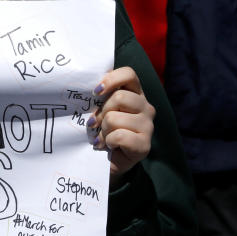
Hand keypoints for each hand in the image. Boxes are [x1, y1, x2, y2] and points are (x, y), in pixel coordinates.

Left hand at [88, 66, 154, 182]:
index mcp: (135, 93)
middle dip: (102, 112)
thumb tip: (89, 87)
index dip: (111, 79)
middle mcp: (146, 107)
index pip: (129, 74)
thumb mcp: (100, 109)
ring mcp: (148, 126)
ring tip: (104, 136)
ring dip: (103, 129)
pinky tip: (110, 145)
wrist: (107, 161)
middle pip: (119, 97)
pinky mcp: (145, 144)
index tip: (96, 92)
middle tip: (96, 123)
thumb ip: (99, 96)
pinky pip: (119, 136)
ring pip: (114, 118)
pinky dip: (108, 141)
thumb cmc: (102, 130)